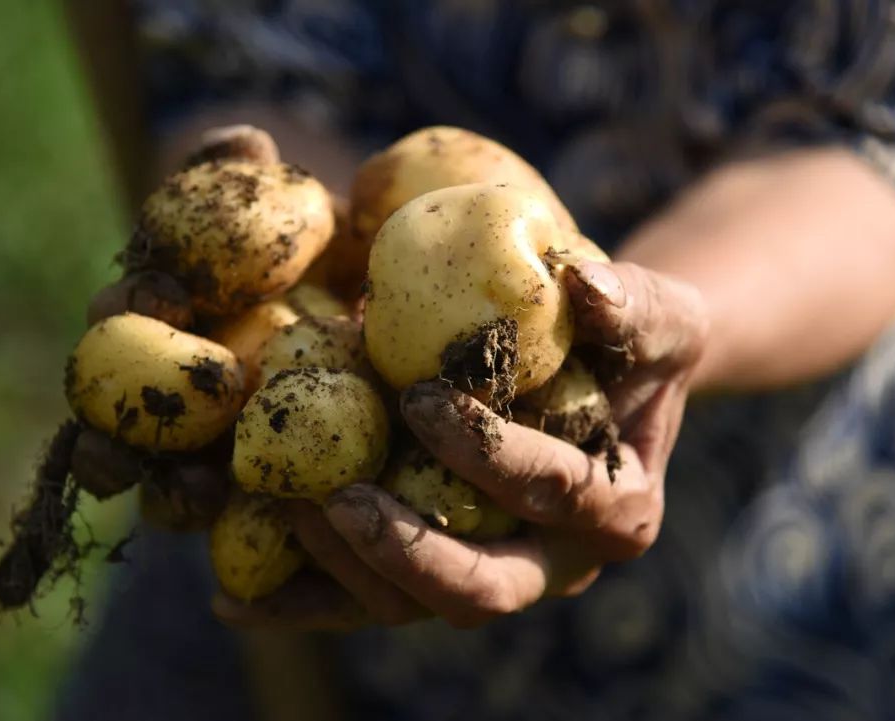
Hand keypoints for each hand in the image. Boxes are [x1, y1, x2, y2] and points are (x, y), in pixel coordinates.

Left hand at [213, 259, 707, 629]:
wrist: (601, 381)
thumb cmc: (631, 344)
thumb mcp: (660, 315)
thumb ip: (638, 304)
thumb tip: (587, 288)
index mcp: (616, 510)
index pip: (554, 494)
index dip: (489, 458)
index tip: (418, 396)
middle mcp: (556, 561)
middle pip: (483, 589)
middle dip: (409, 553)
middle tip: (337, 498)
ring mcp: (492, 571)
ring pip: (415, 607)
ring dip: (346, 569)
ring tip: (281, 507)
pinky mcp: (436, 569)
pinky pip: (367, 603)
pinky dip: (305, 603)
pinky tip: (234, 597)